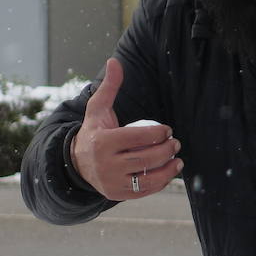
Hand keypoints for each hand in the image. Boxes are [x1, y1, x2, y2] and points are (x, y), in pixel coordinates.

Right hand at [70, 57, 182, 199]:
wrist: (77, 163)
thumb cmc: (94, 132)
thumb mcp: (97, 109)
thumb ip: (109, 87)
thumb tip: (115, 61)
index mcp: (102, 142)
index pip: (136, 137)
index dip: (157, 134)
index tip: (168, 130)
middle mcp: (105, 165)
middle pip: (144, 159)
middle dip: (166, 151)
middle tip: (176, 143)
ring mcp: (111, 182)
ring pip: (146, 178)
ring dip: (168, 170)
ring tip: (178, 160)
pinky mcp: (117, 195)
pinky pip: (143, 191)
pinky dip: (159, 183)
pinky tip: (169, 172)